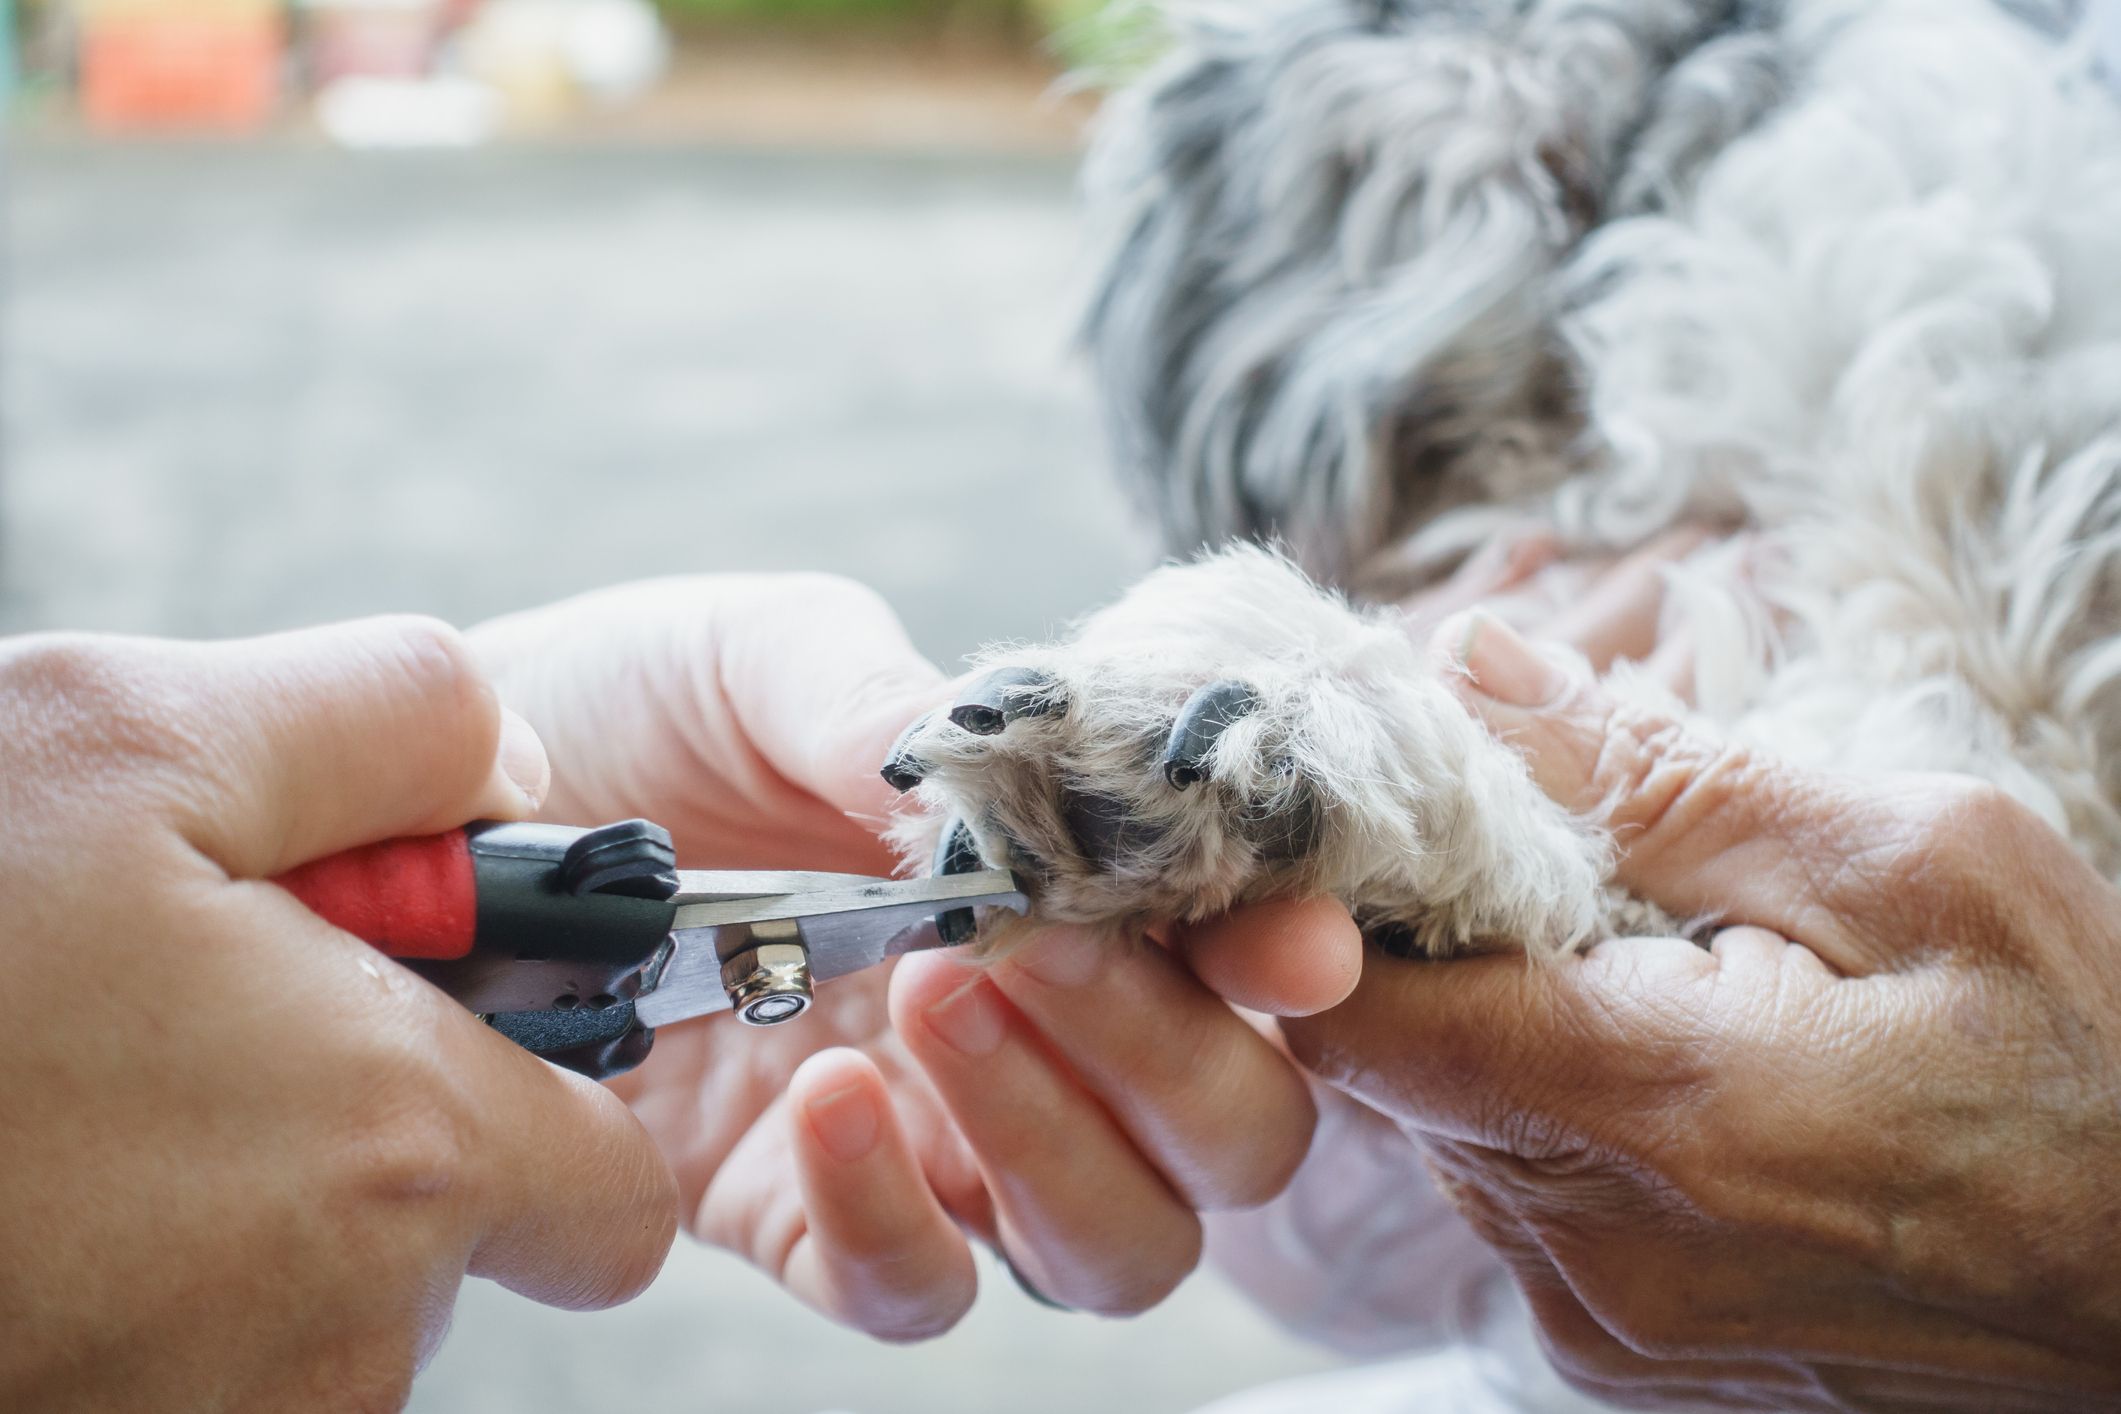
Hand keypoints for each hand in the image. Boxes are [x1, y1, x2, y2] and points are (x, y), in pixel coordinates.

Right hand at [0, 620, 675, 1411]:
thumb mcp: (136, 732)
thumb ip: (395, 721)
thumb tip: (517, 774)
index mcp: (397, 1153)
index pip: (613, 1197)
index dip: (556, 1104)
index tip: (452, 1031)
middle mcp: (335, 1339)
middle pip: (453, 1252)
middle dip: (369, 1141)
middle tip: (198, 1030)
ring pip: (312, 1317)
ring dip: (238, 1212)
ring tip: (76, 1101)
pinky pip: (196, 1367)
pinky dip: (141, 1283)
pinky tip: (31, 1190)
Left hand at [472, 575, 1360, 1338]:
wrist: (438, 799)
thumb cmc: (630, 702)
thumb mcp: (764, 657)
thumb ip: (900, 714)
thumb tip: (1018, 800)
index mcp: (1064, 882)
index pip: (1248, 952)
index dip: (1296, 960)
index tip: (1283, 949)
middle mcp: (1037, 1027)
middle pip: (1231, 1136)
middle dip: (1175, 1058)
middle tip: (1037, 952)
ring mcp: (932, 1136)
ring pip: (1117, 1247)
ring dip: (1058, 1144)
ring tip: (928, 998)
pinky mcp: (799, 1211)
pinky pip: (916, 1292)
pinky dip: (895, 1220)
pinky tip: (822, 1096)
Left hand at [1285, 613, 2120, 1410]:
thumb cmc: (2094, 1068)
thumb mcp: (1916, 863)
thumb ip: (1659, 776)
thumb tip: (1471, 671)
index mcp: (1653, 1109)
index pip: (1349, 1007)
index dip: (1333, 900)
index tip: (1393, 816)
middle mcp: (1590, 1246)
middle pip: (1389, 1063)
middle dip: (1438, 943)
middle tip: (1560, 866)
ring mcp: (1602, 1321)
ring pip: (1444, 1128)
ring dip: (1502, 1028)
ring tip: (1649, 968)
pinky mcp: (1624, 1354)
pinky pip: (1518, 1202)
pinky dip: (1554, 1116)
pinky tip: (1679, 1069)